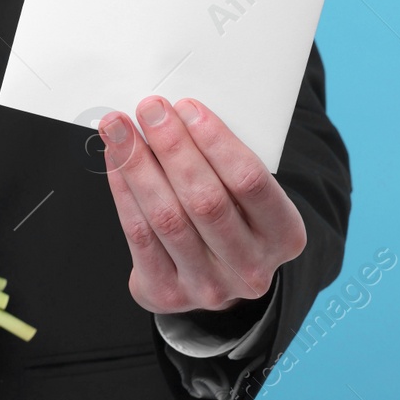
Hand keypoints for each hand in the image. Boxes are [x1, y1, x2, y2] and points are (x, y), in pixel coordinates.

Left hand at [101, 97, 305, 315]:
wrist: (217, 279)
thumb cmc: (234, 218)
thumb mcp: (251, 196)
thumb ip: (226, 162)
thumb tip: (176, 113)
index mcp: (284, 235)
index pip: (250, 181)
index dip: (215, 141)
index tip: (187, 107)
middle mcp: (250, 267)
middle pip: (205, 199)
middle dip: (172, 147)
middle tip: (149, 109)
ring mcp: (209, 286)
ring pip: (166, 216)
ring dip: (138, 164)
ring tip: (118, 127)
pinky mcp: (167, 293)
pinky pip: (139, 234)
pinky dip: (123, 190)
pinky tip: (115, 160)